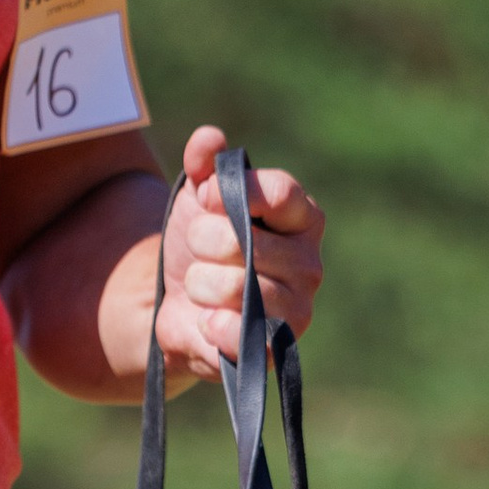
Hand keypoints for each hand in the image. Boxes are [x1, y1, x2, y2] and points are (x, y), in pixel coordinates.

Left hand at [153, 124, 324, 385]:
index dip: (235, 193)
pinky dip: (213, 325)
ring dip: (201, 283)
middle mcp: (309, 262)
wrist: (179, 301)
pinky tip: (205, 319)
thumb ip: (204, 164)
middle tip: (197, 248)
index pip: (282, 194)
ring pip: (242, 289)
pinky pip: (244, 335)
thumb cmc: (199, 243)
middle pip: (250, 243)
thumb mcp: (197, 197)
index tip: (204, 198)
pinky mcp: (278, 348)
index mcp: (301, 217)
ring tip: (198, 285)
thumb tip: (208, 140)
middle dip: (204, 242)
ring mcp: (299, 308)